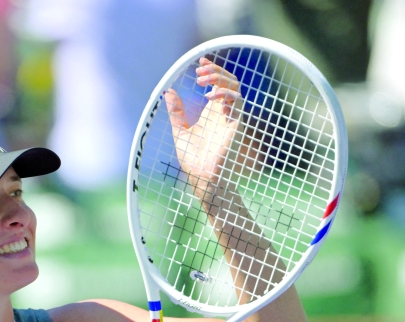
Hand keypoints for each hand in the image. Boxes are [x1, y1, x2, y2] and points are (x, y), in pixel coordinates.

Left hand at [165, 58, 247, 192]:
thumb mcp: (180, 131)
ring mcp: (231, 116)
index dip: (211, 70)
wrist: (203, 177)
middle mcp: (223, 112)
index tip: (199, 61)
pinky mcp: (236, 123)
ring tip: (201, 80)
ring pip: (234, 87)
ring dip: (219, 78)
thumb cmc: (194, 159)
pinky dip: (225, 94)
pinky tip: (210, 97)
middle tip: (199, 70)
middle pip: (227, 81)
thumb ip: (177, 112)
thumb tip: (168, 92)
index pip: (217, 84)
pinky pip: (237, 101)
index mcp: (212, 112)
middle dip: (215, 71)